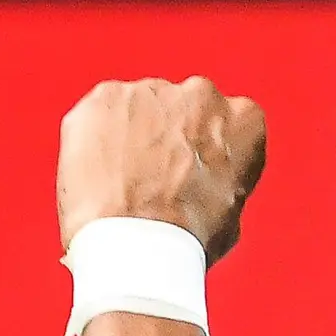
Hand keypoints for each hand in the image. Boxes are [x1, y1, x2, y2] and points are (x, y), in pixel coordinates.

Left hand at [59, 77, 268, 265]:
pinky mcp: (105, 97)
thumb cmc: (186, 240)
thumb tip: (201, 187)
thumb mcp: (229, 214)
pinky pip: (97, 114)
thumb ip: (218, 180)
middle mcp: (200, 94)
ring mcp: (151, 91)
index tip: (190, 169)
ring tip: (117, 181)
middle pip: (180, 108)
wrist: (138, 243)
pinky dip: (92, 137)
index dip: (204, 148)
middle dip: (165, 135)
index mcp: (242, 120)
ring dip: (128, 134)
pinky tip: (94, 175)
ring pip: (137, 107)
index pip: (227, 123)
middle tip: (149, 177)